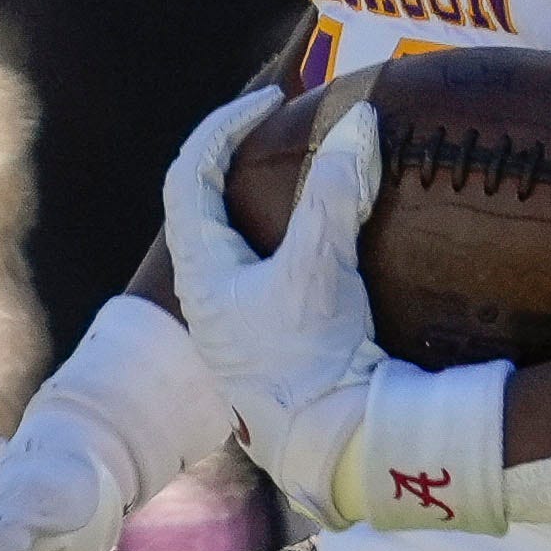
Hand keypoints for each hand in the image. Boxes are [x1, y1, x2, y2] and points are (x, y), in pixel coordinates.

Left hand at [161, 79, 386, 513]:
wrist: (332, 448)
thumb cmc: (310, 360)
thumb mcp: (320, 268)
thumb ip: (336, 193)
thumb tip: (358, 123)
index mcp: (202, 269)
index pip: (191, 173)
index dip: (224, 126)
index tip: (272, 102)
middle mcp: (209, 294)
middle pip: (207, 203)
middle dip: (242, 157)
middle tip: (288, 128)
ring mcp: (238, 322)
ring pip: (237, 239)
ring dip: (266, 201)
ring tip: (308, 172)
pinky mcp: (270, 343)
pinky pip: (267, 270)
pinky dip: (291, 238)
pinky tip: (328, 238)